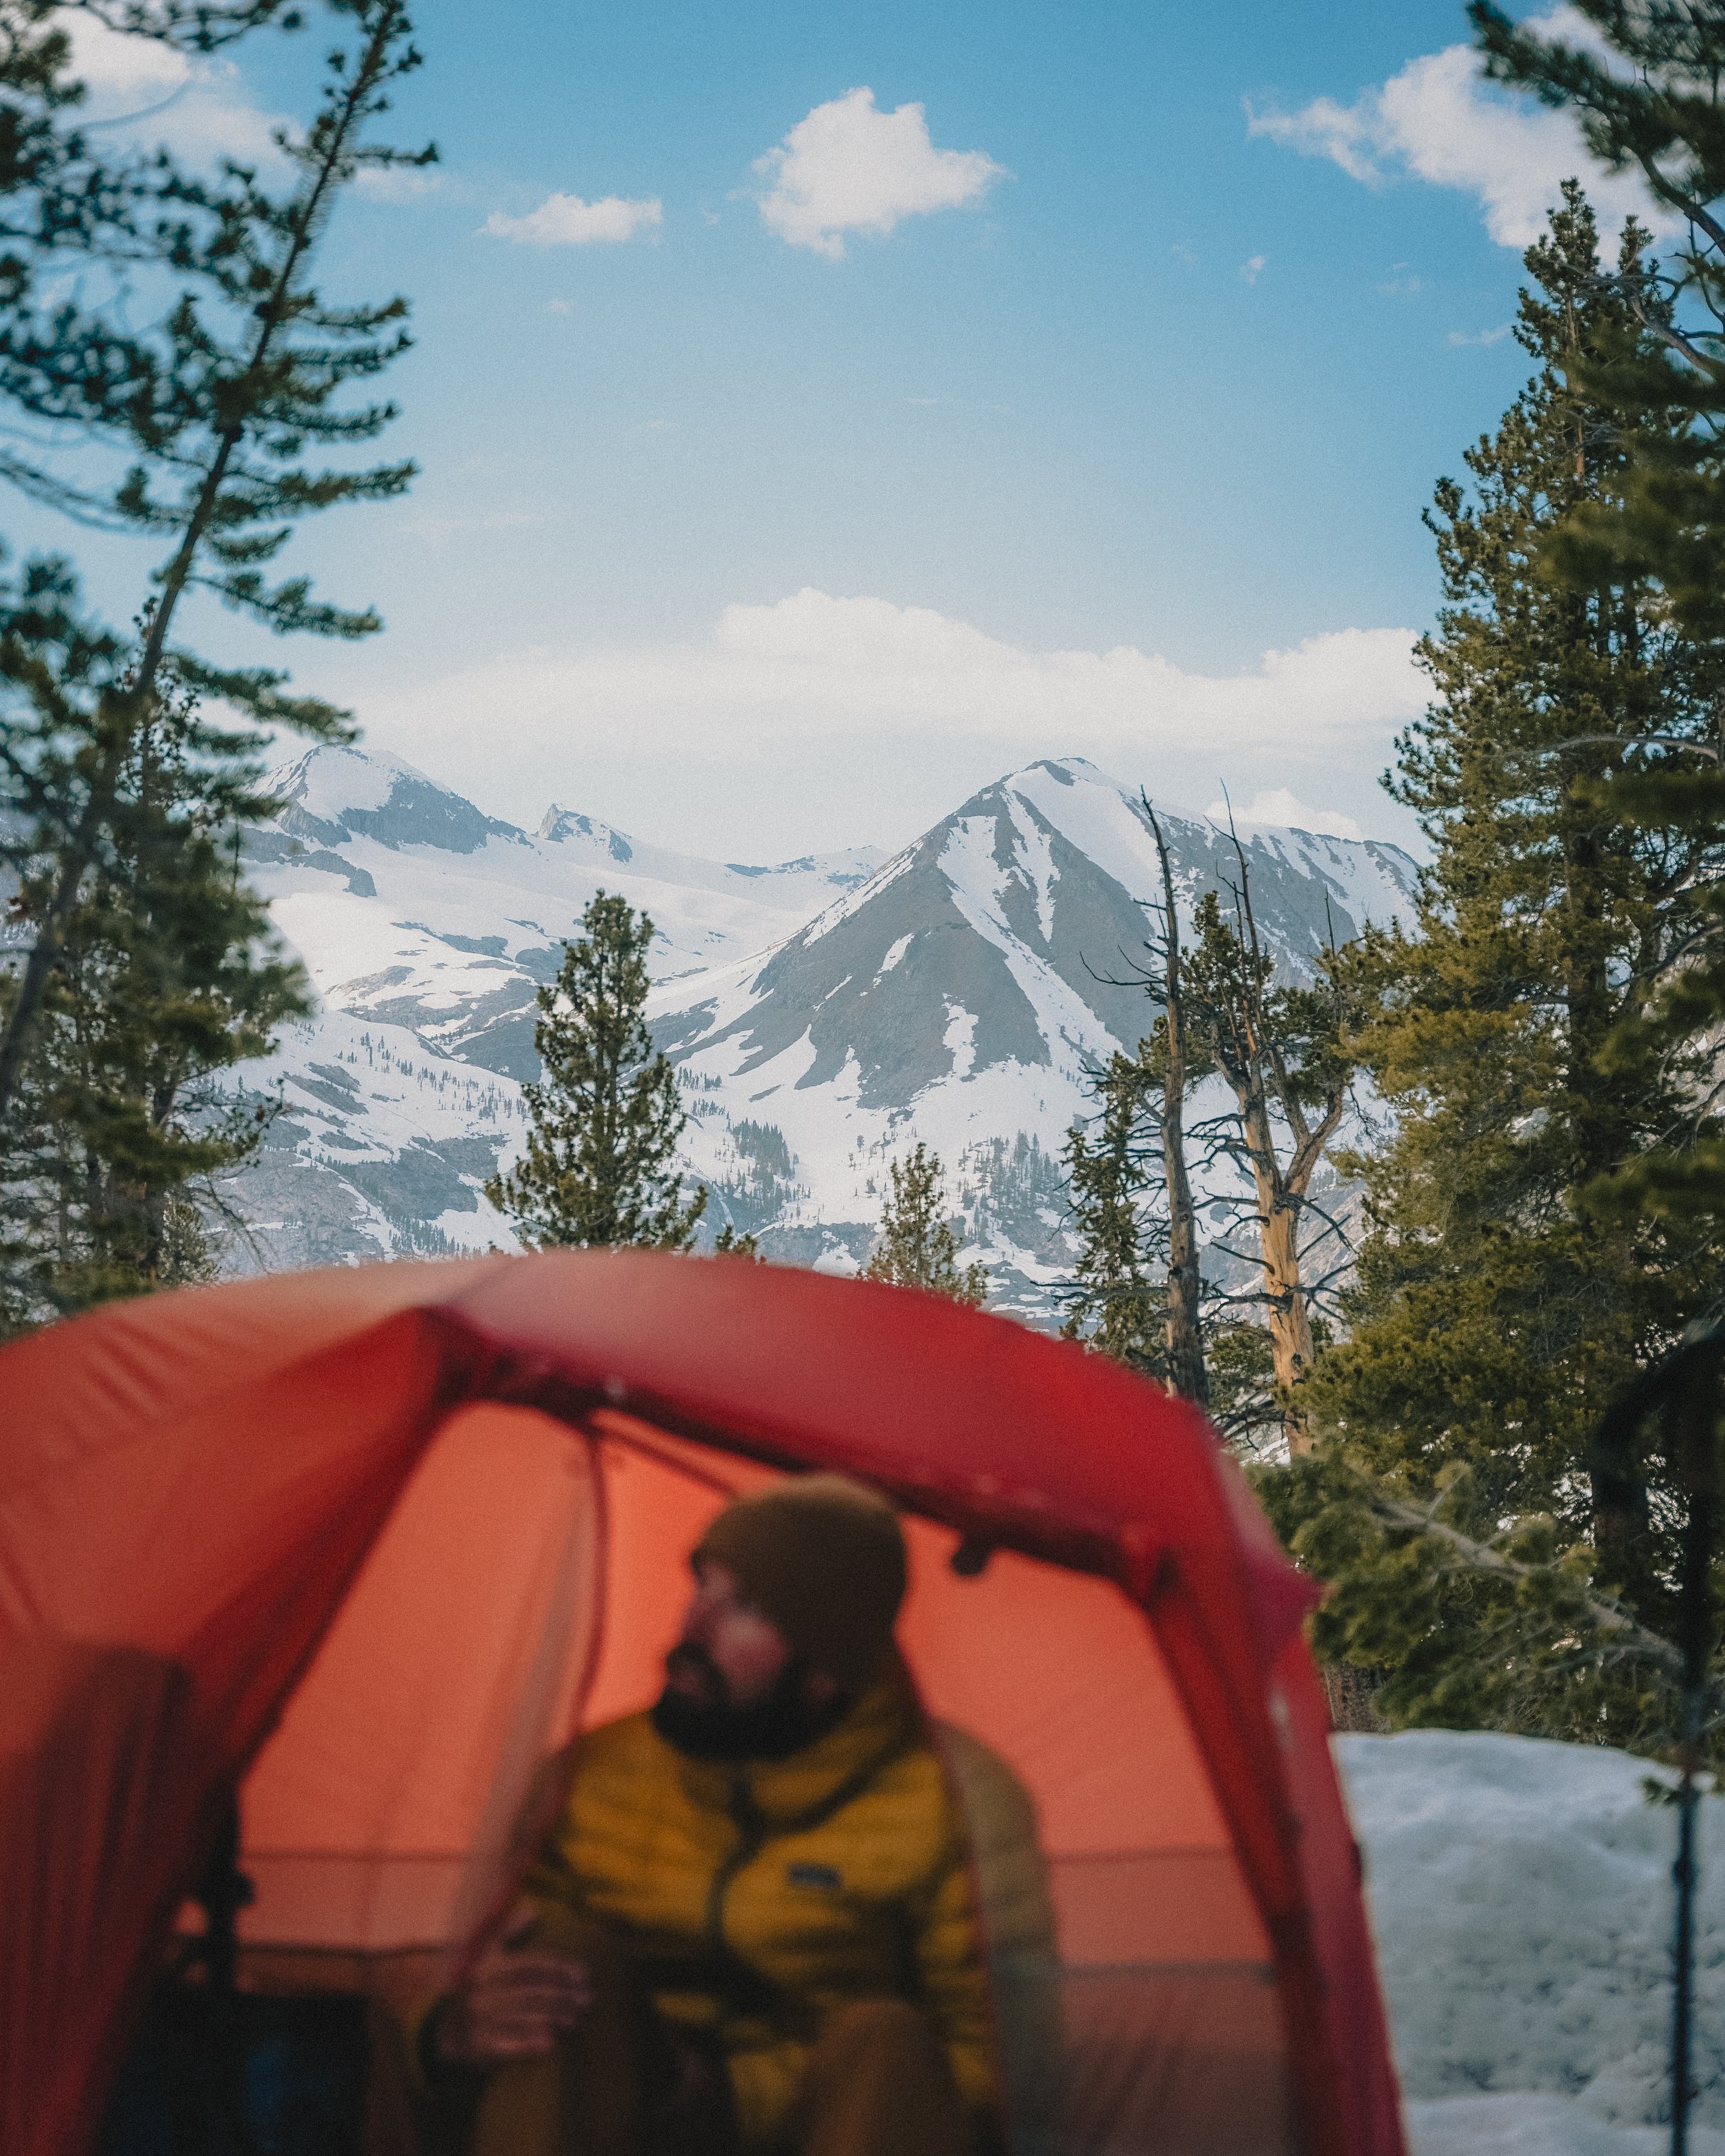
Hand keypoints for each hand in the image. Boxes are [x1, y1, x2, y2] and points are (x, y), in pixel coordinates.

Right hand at [435, 1904, 593, 2063]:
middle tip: (588, 2000)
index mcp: (488, 1967)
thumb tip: (534, 1910)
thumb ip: (510, 1933)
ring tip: (579, 2020)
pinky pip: (510, 2045)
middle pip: (533, 1992)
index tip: (584, 1975)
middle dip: (564, 1996)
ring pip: (525, 2018)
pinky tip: (552, 2044)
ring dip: (556, 2019)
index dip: (559, 1969)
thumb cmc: (477, 1988)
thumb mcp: (488, 1956)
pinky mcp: (479, 2047)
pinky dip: (531, 2045)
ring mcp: (480, 2021)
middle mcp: (484, 1992)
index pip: (531, 1966)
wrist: (446, 2033)